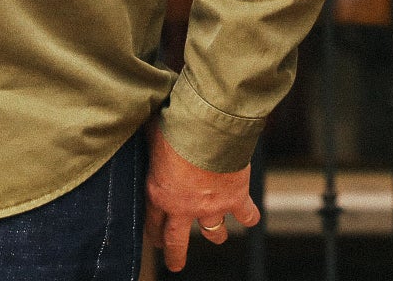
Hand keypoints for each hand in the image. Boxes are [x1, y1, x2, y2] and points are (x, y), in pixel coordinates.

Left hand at [143, 125, 260, 271]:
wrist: (208, 127)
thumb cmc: (175, 127)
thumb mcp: (152, 136)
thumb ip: (151, 144)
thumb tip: (142, 129)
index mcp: (159, 194)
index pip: (153, 223)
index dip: (154, 233)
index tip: (156, 240)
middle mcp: (184, 207)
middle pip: (176, 241)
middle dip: (175, 255)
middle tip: (175, 265)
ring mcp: (211, 207)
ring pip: (213, 232)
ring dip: (215, 234)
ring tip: (217, 235)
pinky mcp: (236, 199)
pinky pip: (246, 217)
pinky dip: (249, 216)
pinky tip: (249, 217)